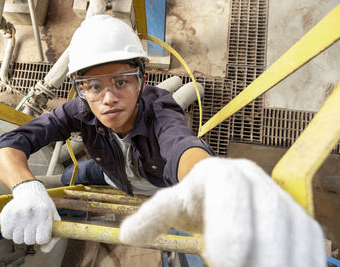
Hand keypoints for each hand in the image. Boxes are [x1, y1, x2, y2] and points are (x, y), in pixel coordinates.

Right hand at [0, 180, 60, 252]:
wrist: (30, 191)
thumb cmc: (44, 207)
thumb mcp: (54, 218)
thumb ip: (54, 236)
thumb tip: (44, 250)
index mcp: (44, 213)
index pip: (42, 240)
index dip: (43, 238)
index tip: (42, 231)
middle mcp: (29, 212)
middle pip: (29, 241)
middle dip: (32, 236)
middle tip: (33, 226)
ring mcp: (16, 213)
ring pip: (17, 240)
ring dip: (21, 235)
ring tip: (25, 224)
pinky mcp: (5, 215)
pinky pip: (6, 235)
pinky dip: (11, 232)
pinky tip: (16, 223)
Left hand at [119, 158, 325, 266]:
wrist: (220, 192)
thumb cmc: (193, 200)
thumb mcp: (171, 204)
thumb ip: (151, 217)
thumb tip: (126, 234)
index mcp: (219, 173)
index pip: (228, 187)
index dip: (232, 221)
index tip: (227, 260)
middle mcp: (252, 178)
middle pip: (270, 209)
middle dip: (264, 250)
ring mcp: (277, 195)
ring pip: (295, 225)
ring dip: (286, 259)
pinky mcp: (295, 213)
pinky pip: (309, 236)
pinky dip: (304, 259)